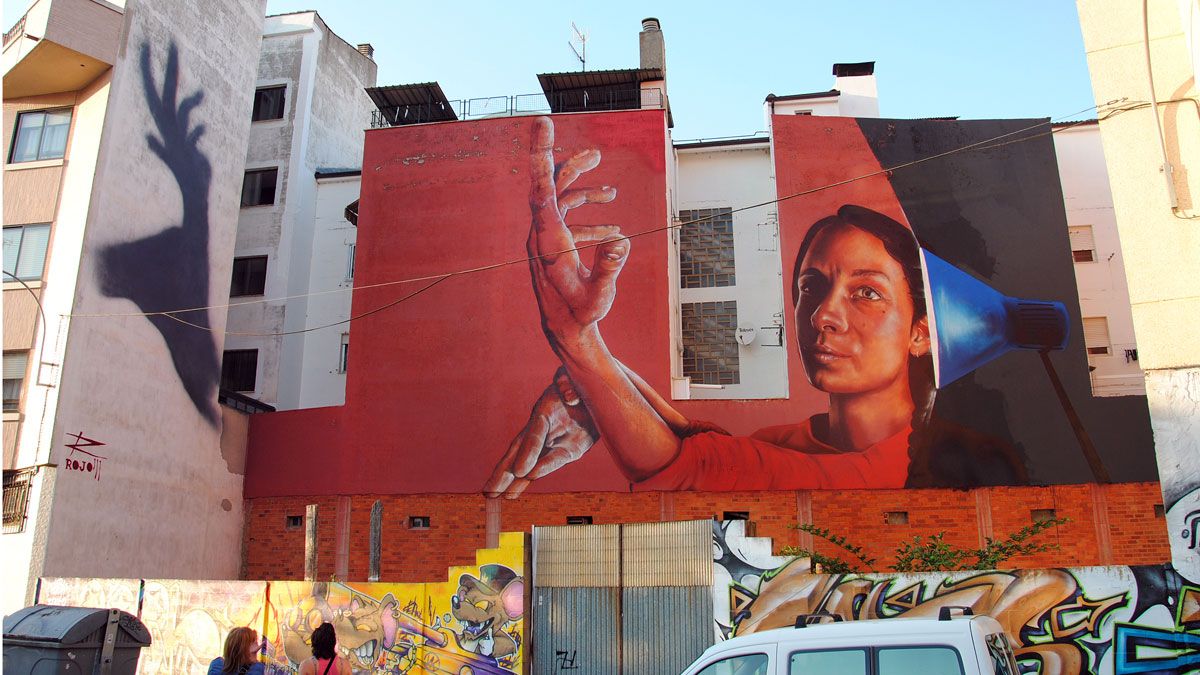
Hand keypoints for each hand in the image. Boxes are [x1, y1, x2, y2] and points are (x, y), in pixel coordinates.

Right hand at [484, 368, 598, 497]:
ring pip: (531, 462)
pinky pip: (555, 462)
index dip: (528, 452)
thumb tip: (571, 398)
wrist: (598, 389)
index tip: (521, 471)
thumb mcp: (573, 375)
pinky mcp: (570, 449)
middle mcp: (545, 428)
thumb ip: (568, 382)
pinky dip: (542, 472)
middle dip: (505, 472)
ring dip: (516, 480)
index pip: (535, 434)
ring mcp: (555, 440)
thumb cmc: (580, 380)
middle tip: (488, 491)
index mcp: (545, 411)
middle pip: (521, 452)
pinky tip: (524, 484)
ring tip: (500, 496)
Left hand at [527, 116, 630, 342]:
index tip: (542, 122)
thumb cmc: (581, 313)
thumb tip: (621, 240)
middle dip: (570, 165)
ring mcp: (546, 237)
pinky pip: (565, 216)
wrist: (565, 329)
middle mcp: (543, 233)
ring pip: (558, 198)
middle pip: (550, 186)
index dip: (541, 154)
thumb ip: (609, 268)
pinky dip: (588, 215)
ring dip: (582, 187)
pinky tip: (612, 228)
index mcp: (549, 239)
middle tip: (597, 155)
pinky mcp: (554, 243)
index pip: (541, 188)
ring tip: (611, 191)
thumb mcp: (599, 295)